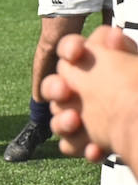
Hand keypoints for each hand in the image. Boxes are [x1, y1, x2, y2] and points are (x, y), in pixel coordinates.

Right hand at [44, 26, 137, 162]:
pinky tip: (96, 149)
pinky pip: (71, 146)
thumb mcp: (135, 66)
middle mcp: (79, 90)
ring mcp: (80, 117)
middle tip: (64, 90)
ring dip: (62, 121)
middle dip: (54, 88)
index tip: (76, 54)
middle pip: (54, 86)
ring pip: (58, 117)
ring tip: (75, 121)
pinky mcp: (86, 143)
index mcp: (90, 65)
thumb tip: (113, 34)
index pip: (70, 50)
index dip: (69, 49)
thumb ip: (121, 49)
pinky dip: (81, 147)